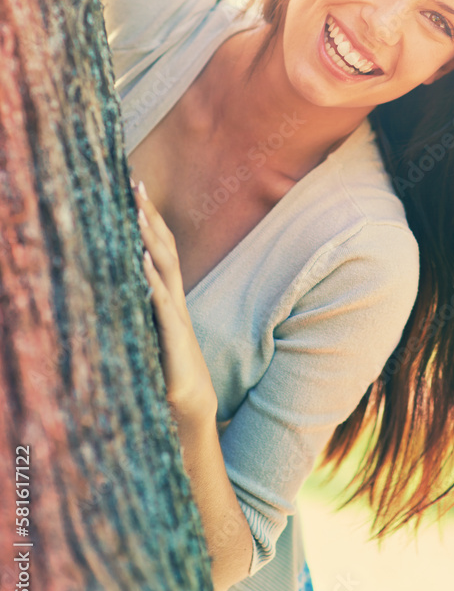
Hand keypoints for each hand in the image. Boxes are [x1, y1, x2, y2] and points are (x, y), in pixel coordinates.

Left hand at [131, 178, 217, 429]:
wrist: (191, 406)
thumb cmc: (169, 372)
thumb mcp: (153, 334)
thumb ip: (145, 311)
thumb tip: (125, 286)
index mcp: (169, 299)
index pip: (161, 251)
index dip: (151, 221)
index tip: (137, 191)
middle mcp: (175, 301)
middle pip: (165, 249)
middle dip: (150, 216)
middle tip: (136, 184)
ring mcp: (176, 316)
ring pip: (165, 269)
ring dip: (151, 240)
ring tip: (137, 212)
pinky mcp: (173, 337)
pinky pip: (162, 302)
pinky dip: (152, 280)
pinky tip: (141, 261)